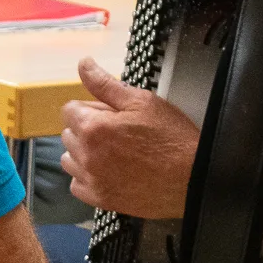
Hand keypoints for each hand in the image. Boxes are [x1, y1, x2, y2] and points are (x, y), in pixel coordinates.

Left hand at [57, 58, 199, 218]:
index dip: (90, 108)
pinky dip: (88, 178)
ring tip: (112, 152)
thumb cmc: (172, 138)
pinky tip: (109, 171)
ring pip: (69, 160)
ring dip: (84, 153)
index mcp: (93, 127)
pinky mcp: (100, 199)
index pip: (69, 110)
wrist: (194, 178)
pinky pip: (77, 185)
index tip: (109, 114)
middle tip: (117, 132)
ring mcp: (92, 180)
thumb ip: (105, 84)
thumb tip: (83, 64)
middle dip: (87, 129)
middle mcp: (87, 155)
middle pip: (69, 134)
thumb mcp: (142, 101)